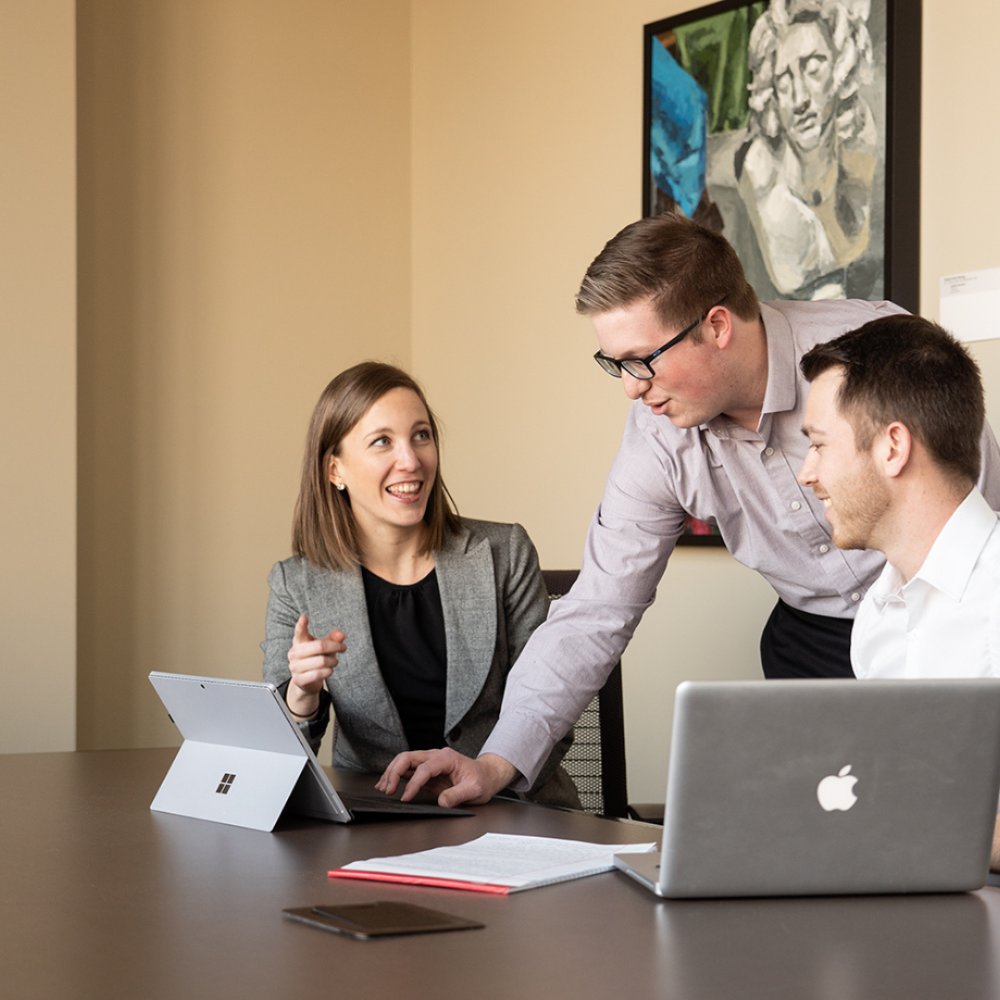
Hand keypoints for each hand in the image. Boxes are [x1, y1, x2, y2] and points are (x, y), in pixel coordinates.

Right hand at [286, 614, 344, 712]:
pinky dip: (328, 672)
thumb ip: (332, 639)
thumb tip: (341, 634)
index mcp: (299, 641)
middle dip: (335, 646)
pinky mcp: (299, 679)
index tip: (304, 617)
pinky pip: (317, 674)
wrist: (306, 681)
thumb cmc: (315, 659)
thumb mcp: (324, 647)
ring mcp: (294, 667)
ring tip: (334, 661)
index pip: (299, 632)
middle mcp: (294, 653)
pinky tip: (329, 670)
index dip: (301, 625)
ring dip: (333, 661)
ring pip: (321, 661)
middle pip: (319, 646)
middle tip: (343, 647)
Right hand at [376, 750, 517, 807]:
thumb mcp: (475, 789)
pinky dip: (395, 775)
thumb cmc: (481, 780)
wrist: (486, 776)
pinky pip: (407, 769)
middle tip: (387, 790)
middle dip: (394, 772)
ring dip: (391, 772)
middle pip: (408, 757)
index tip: (405, 798)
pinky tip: (388, 784)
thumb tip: (442, 802)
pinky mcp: (427, 770)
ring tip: (383, 788)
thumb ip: (458, 795)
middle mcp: (436, 756)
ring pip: (404, 760)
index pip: (424, 768)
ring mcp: (430, 762)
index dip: (413, 783)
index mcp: (447, 758)